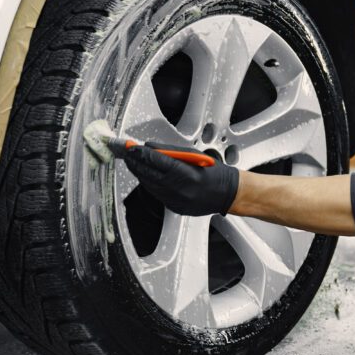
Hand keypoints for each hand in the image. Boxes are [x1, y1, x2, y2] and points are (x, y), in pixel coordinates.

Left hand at [122, 142, 238, 215]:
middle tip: (127, 154)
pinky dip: (150, 184)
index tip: (131, 148)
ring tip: (134, 163)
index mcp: (186, 174)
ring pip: (149, 185)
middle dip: (135, 163)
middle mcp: (179, 189)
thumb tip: (150, 147)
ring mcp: (176, 201)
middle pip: (148, 174)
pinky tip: (147, 176)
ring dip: (140, 174)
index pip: (156, 162)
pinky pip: (156, 194)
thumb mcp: (194, 155)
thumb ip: (170, 151)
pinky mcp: (174, 208)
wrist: (227, 193)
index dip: (140, 154)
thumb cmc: (213, 172)